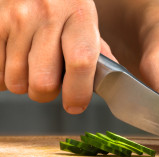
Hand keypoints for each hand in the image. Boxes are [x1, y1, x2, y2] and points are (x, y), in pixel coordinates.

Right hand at [0, 0, 115, 113]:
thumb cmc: (62, 3)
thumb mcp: (84, 19)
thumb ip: (96, 50)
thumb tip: (109, 81)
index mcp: (79, 16)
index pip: (80, 62)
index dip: (78, 92)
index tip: (75, 104)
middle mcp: (48, 16)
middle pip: (44, 82)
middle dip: (46, 93)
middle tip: (48, 82)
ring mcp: (17, 19)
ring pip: (16, 82)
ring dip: (23, 84)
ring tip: (30, 66)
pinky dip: (4, 76)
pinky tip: (14, 60)